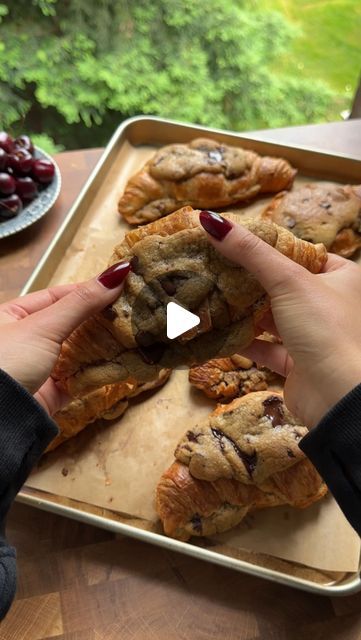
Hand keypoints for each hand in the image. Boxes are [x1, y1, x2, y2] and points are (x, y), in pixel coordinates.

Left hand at [0, 260, 130, 415]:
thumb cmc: (7, 362)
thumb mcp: (44, 326)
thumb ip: (82, 302)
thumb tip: (119, 272)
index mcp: (15, 315)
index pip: (60, 296)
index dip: (91, 290)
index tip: (122, 285)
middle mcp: (28, 339)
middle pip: (74, 323)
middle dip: (103, 319)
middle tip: (135, 310)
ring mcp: (42, 366)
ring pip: (80, 350)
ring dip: (106, 345)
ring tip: (137, 333)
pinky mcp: (54, 391)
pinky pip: (82, 377)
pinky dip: (102, 371)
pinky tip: (125, 361)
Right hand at [200, 210, 360, 426]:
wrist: (338, 395)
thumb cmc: (327, 329)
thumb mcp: (288, 280)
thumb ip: (250, 252)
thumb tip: (211, 221)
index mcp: (340, 277)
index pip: (298, 253)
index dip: (266, 247)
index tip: (230, 242)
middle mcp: (328, 305)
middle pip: (280, 286)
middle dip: (246, 281)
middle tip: (211, 268)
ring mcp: (313, 336)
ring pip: (271, 318)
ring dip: (242, 312)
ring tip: (209, 297)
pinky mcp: (297, 364)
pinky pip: (265, 348)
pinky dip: (243, 342)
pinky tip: (218, 333)